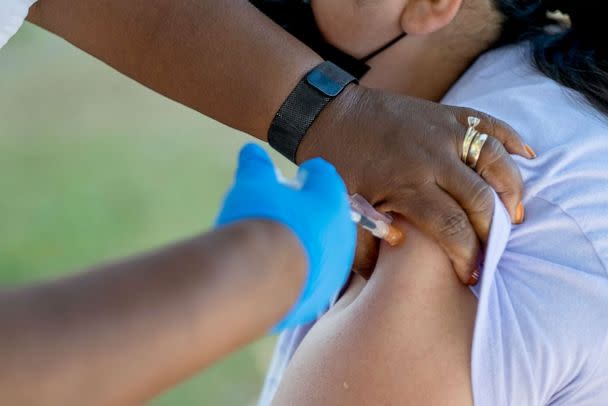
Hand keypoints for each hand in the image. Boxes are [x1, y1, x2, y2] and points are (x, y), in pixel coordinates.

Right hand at [216, 144, 355, 330]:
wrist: (263, 275)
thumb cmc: (264, 220)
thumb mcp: (253, 184)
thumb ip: (255, 166)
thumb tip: (252, 153)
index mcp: (330, 199)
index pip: (325, 177)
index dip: (312, 175)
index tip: (302, 176)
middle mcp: (341, 231)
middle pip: (328, 215)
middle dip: (311, 212)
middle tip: (288, 212)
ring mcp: (335, 266)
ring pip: (324, 249)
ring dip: (308, 245)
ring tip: (281, 246)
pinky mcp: (322, 293)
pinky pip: (313, 277)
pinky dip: (300, 273)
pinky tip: (278, 273)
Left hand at [298, 85, 532, 283]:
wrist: (328, 116)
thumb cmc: (335, 165)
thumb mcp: (340, 210)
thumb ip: (363, 246)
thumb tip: (387, 273)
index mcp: (406, 185)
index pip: (453, 227)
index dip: (467, 255)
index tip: (471, 274)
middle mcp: (431, 158)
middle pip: (481, 199)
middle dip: (493, 231)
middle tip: (494, 250)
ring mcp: (443, 131)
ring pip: (495, 160)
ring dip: (511, 188)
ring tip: (515, 213)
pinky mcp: (446, 113)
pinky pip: (488, 124)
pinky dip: (511, 139)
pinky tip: (525, 156)